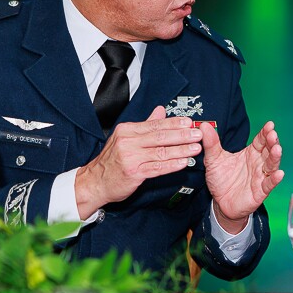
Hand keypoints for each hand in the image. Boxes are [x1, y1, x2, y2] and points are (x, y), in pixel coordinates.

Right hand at [74, 106, 202, 218]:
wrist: (95, 182)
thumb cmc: (112, 160)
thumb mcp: (125, 138)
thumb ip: (145, 124)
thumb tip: (160, 110)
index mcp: (127, 130)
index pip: (155, 124)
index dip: (174, 123)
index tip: (189, 122)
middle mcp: (128, 142)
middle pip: (160, 137)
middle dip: (182, 135)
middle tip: (197, 133)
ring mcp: (131, 157)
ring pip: (161, 152)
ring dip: (181, 150)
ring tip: (196, 148)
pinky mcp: (134, 173)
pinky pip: (157, 168)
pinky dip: (172, 165)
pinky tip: (183, 163)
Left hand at [201, 120, 282, 233]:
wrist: (220, 202)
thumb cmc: (221, 179)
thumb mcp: (213, 160)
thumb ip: (211, 143)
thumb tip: (205, 126)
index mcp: (250, 153)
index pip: (261, 140)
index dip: (266, 132)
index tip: (269, 124)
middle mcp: (258, 163)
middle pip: (269, 150)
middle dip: (272, 142)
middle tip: (272, 134)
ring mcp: (261, 177)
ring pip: (271, 165)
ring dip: (275, 157)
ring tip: (277, 149)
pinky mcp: (260, 191)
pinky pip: (269, 184)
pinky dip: (274, 179)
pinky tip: (279, 174)